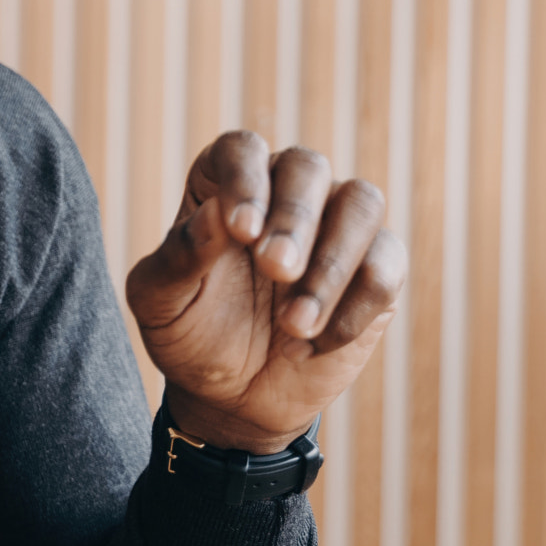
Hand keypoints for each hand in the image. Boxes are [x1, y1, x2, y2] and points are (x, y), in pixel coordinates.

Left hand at [124, 131, 407, 454]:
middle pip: (308, 167)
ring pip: (362, 203)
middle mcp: (283, 189)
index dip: (245, 179)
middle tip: (275, 271)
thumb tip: (216, 214)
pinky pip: (386, 266)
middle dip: (295, 219)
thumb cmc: (188, 332)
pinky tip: (313, 344)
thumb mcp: (160, 302)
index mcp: (222, 183)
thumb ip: (180, 256)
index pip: (242, 149)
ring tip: (294, 324)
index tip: (240, 229)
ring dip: (332, 263)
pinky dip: (355, 307)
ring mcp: (335, 224)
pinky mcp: (375, 269)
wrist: (231, 395)